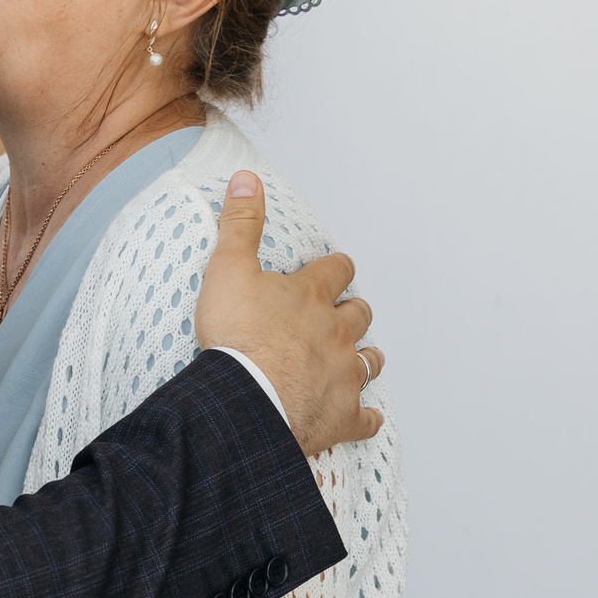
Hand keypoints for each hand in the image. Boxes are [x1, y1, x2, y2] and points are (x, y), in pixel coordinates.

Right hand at [193, 171, 383, 454]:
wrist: (245, 400)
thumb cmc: (236, 337)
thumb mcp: (228, 269)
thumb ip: (241, 224)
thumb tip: (248, 179)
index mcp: (311, 296)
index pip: (337, 270)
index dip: (337, 268)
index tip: (336, 269)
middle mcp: (336, 331)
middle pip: (359, 315)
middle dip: (353, 312)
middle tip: (344, 314)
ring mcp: (342, 374)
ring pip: (368, 360)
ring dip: (366, 357)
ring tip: (361, 357)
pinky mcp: (341, 415)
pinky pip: (364, 418)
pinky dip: (367, 418)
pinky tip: (368, 419)